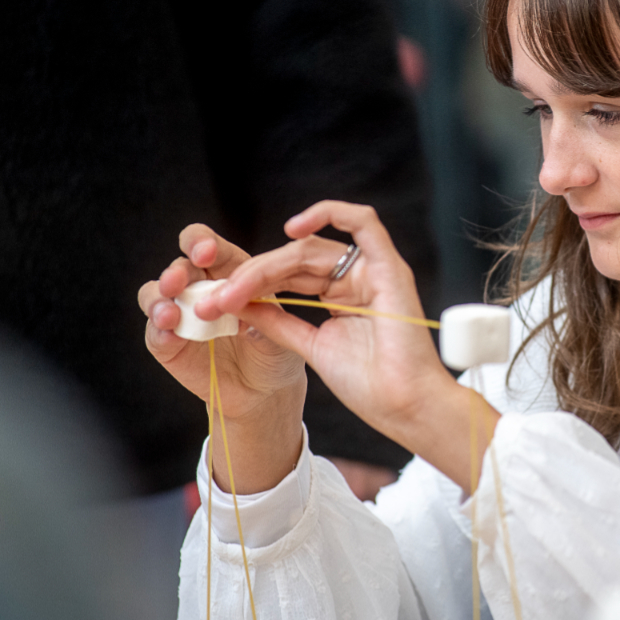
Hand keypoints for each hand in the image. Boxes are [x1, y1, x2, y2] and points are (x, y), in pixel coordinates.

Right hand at [138, 224, 306, 492]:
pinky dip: (159, 331)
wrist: (266, 392)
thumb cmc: (275, 350)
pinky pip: (155, 333)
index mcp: (228, 272)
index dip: (201, 243)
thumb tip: (239, 303)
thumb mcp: (278, 327)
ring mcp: (181, 315)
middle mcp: (199, 288)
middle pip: (178, 267)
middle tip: (179, 281)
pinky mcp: (168, 344)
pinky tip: (169, 333)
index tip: (207, 252)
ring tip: (170, 314)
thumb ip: (260, 312)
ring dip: (159, 300)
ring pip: (155, 295)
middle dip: (177, 271)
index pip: (206, 246)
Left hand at [194, 201, 501, 491]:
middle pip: (294, 260)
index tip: (215, 303)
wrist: (404, 407)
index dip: (250, 284)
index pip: (288, 275)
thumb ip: (278, 321)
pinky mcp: (388, 267)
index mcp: (342, 295)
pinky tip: (292, 229)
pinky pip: (363, 222)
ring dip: (267, 265)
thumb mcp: (310, 347)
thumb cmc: (370, 386)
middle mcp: (357, 278)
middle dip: (250, 276)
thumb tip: (237, 303)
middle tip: (215, 298)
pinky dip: (330, 213)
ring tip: (233, 287)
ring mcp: (374, 270)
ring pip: (312, 247)